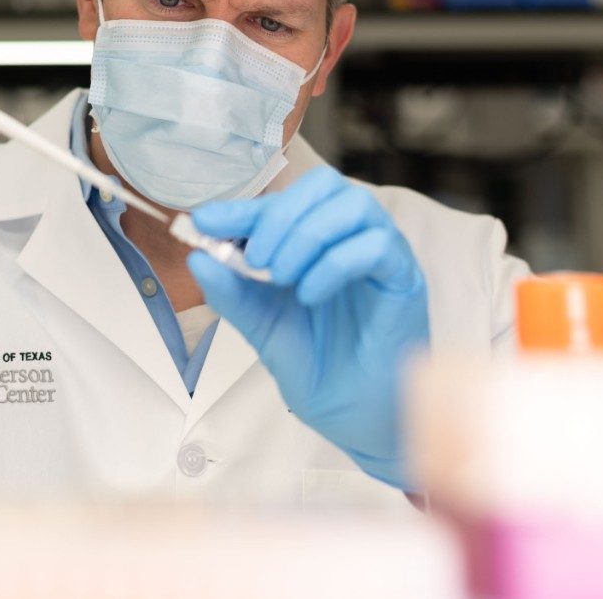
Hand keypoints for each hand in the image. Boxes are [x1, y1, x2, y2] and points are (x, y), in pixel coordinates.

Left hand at [186, 167, 429, 489]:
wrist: (355, 418)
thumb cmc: (316, 366)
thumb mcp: (261, 326)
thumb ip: (232, 291)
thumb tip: (198, 256)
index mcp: (314, 241)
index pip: (281, 202)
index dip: (242, 207)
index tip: (205, 221)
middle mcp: (350, 237)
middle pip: (323, 185)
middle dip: (279, 215)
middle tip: (256, 258)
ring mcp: (381, 254)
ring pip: (353, 205)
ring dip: (307, 235)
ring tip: (282, 278)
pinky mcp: (404, 277)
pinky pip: (376, 245)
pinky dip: (334, 264)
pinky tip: (310, 296)